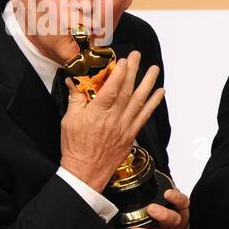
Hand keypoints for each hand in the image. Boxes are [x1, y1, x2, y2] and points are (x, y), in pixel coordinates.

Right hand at [60, 51, 163, 191]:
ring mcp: (124, 127)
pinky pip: (144, 116)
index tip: (123, 60)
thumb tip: (73, 80)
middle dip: (134, 72)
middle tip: (138, 56)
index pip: (111, 90)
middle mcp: (114, 119)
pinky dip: (153, 104)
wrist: (86, 172)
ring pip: (139, 102)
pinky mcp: (131, 135)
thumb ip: (75, 99)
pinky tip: (160, 93)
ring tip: (154, 69)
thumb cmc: (75, 148)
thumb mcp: (69, 120)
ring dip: (148, 84)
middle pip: (126, 92)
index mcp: (96, 114)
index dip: (119, 74)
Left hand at [124, 188, 190, 228]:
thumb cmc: (173, 210)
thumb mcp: (174, 199)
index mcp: (180, 208)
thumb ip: (165, 186)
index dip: (175, 198)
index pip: (181, 201)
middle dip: (162, 214)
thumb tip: (147, 166)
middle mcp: (174, 221)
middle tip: (152, 209)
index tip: (167, 193)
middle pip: (171, 219)